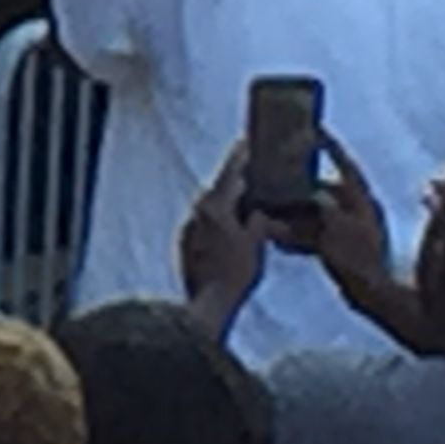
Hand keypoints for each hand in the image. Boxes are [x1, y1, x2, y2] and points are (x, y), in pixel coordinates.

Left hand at [179, 144, 266, 312]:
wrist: (207, 301)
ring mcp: (189, 226)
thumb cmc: (234, 274)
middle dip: (237, 182)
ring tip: (248, 208)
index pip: (230, 172)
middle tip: (255, 176)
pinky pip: (205, 224)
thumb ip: (258, 221)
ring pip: (212, 207)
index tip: (247, 142)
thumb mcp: (256, 244)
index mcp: (215, 205)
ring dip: (228, 205)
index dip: (241, 156)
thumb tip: (259, 210)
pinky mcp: (185, 241)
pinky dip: (219, 222)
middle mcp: (198, 210)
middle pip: (220, 188)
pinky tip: (232, 233)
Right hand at [287, 133, 390, 293]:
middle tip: (274, 182)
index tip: (313, 129)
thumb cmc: (361, 261)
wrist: (378, 297)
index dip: (328, 145)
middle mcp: (358, 210)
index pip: (344, 163)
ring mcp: (353, 230)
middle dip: (298, 189)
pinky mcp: (346, 250)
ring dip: (294, 215)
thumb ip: (310, 215)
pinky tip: (279, 240)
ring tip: (269, 214)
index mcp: (361, 199)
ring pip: (317, 215)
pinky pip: (317, 235)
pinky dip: (298, 236)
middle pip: (323, 190)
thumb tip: (295, 204)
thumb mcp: (332, 232)